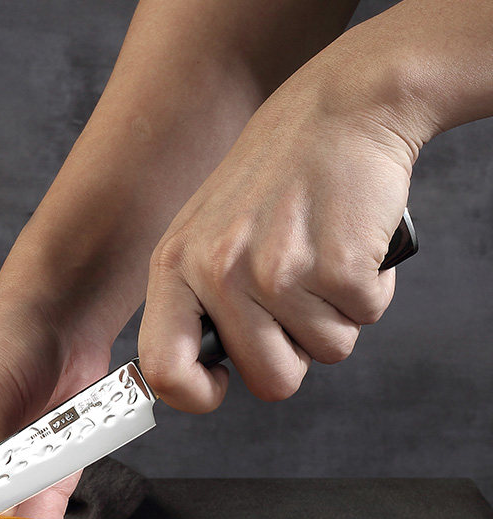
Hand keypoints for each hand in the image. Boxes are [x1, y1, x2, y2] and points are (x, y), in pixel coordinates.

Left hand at [138, 61, 416, 411]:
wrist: (339, 107)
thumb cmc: (274, 175)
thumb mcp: (206, 231)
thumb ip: (198, 298)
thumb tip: (204, 368)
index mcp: (175, 266)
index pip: (164, 371)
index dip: (195, 396)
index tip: (219, 384)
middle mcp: (219, 273)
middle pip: (270, 381)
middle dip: (295, 354)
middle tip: (298, 300)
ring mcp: (278, 271)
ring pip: (325, 352)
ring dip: (335, 316)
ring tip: (321, 257)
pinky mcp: (338, 265)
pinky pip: (365, 318)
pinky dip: (369, 290)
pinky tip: (351, 243)